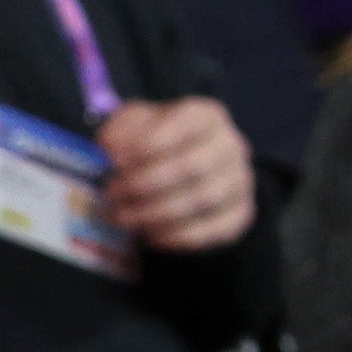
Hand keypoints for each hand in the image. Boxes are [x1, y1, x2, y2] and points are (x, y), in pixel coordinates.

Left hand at [96, 95, 253, 251]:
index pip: (182, 125)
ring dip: (155, 212)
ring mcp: (241, 180)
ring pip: (202, 200)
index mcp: (207, 115)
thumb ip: (120, 129)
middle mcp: (231, 145)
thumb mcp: (135, 123)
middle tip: (112, 193)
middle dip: (144, 183)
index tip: (112, 161)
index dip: (145, 144)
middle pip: (192, 166)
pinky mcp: (242, 213)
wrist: (191, 168)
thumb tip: (109, 148)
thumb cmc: (157, 141)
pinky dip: (178, 236)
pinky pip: (214, 230)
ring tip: (123, 217)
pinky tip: (150, 234)